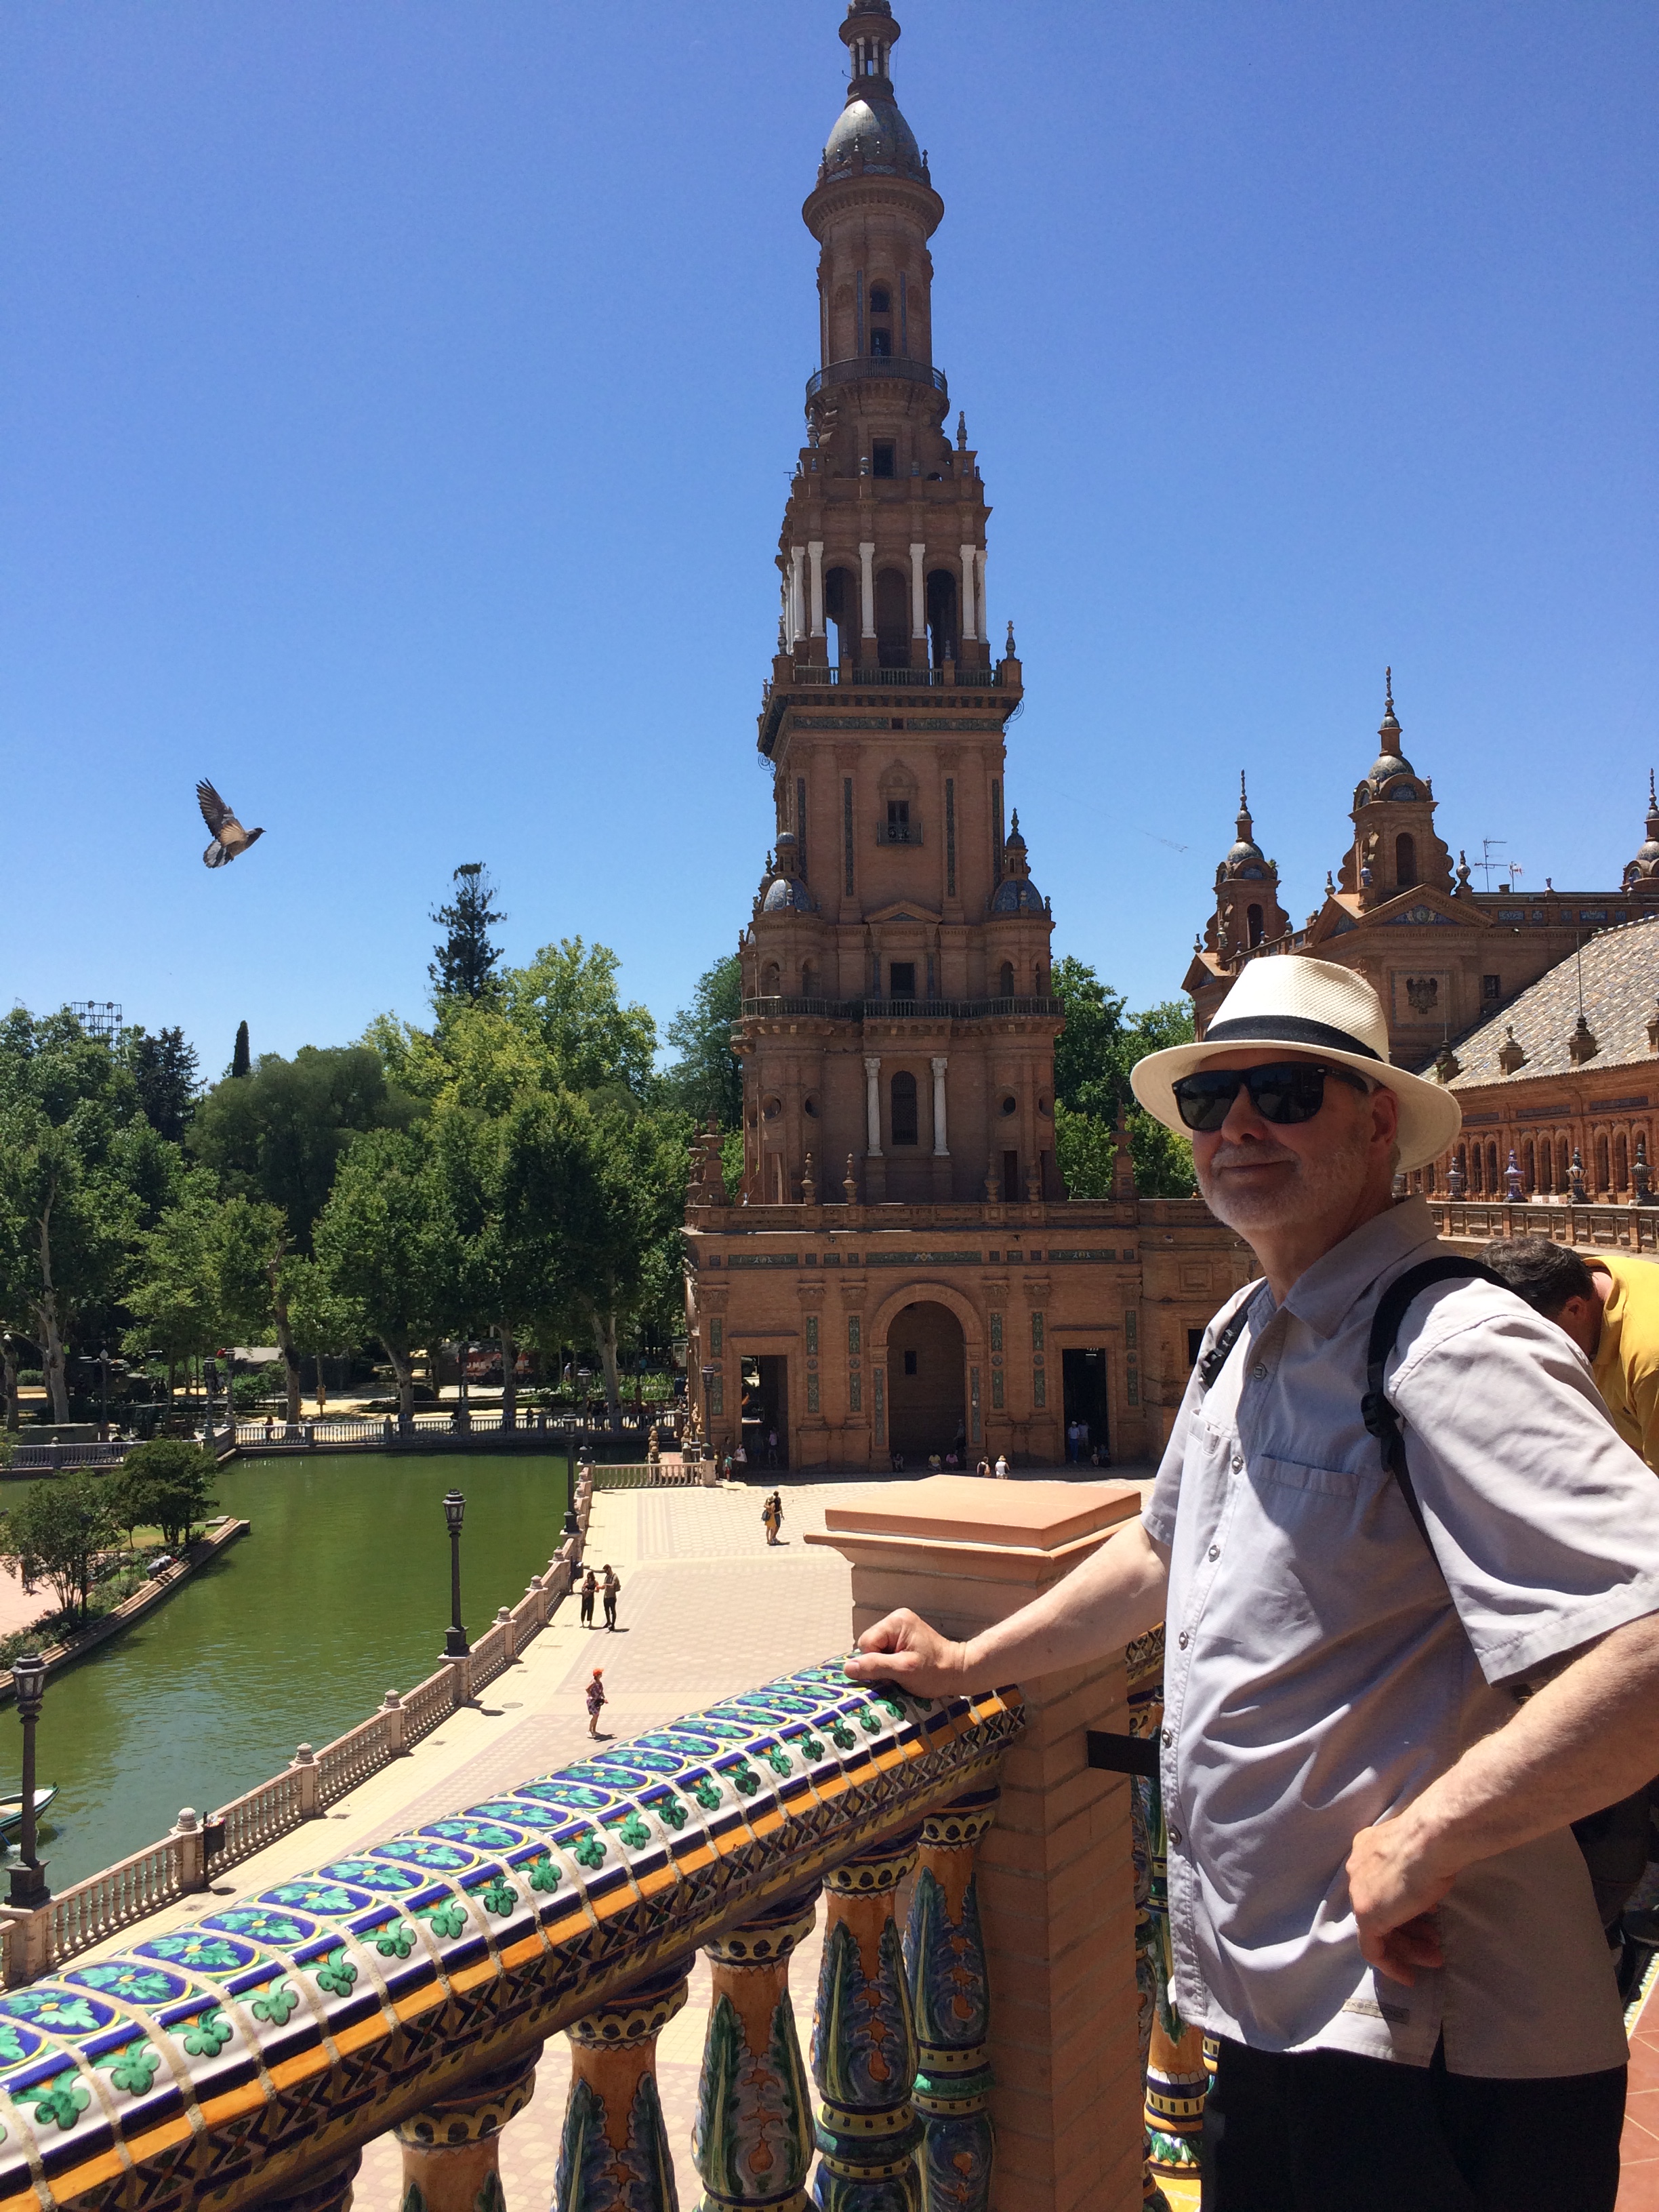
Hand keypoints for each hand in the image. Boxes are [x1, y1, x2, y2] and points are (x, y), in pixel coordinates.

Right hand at [843, 1609, 970, 1698]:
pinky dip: (890, 1663)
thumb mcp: (904, 1671)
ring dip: (885, 1665)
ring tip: (903, 1671)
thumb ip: (875, 1666)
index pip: (866, 1643)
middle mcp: (895, 1619)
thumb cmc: (935, 1672)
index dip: (874, 1662)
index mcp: (896, 1621)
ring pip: (875, 1650)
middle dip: (879, 1663)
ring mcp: (899, 1628)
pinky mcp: (903, 1637)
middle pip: (869, 1646)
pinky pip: (884, 1651)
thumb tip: (847, 1668)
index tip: (892, 1672)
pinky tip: (904, 1668)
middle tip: (898, 1673)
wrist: (958, 1672)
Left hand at [1345, 1814, 1454, 1985]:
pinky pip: (1372, 1949)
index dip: (1403, 1907)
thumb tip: (1424, 1899)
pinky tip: (1409, 1976)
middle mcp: (1357, 1869)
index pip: (1381, 1887)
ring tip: (1435, 1957)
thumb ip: (1414, 1875)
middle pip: (1382, 1909)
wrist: (1430, 1840)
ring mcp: (1359, 1893)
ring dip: (1409, 1947)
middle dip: (1409, 1931)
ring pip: (1381, 1930)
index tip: (1425, 1922)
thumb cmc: (1434, 1844)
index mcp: (1367, 1849)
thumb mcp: (1420, 1859)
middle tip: (1434, 1945)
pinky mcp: (1367, 1916)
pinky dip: (1391, 1964)